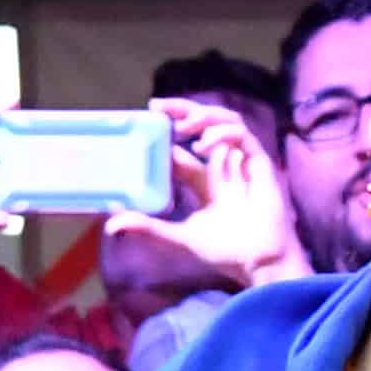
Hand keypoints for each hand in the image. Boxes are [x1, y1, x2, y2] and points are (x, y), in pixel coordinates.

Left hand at [104, 99, 308, 287]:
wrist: (259, 263)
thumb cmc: (225, 253)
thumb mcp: (179, 238)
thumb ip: (149, 228)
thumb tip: (111, 226)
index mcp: (203, 182)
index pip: (180, 149)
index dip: (164, 136)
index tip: (145, 125)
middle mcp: (221, 167)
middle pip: (202, 126)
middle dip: (182, 111)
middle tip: (158, 106)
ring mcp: (240, 163)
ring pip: (224, 123)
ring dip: (203, 116)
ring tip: (183, 125)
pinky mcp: (258, 163)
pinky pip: (241, 135)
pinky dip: (222, 133)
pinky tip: (204, 144)